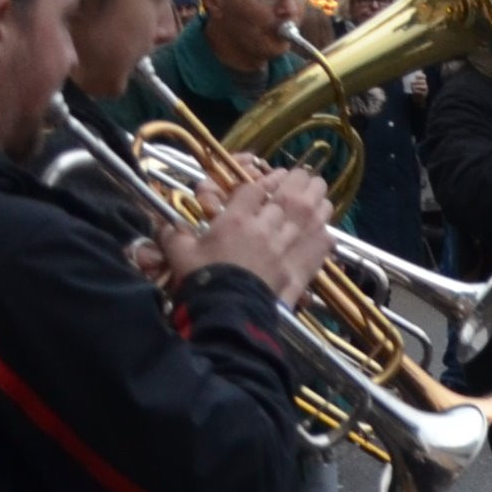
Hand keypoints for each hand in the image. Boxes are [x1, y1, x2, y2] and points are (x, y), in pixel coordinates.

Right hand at [161, 164, 331, 303]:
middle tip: (303, 177)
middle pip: (289, 195)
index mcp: (236, 220)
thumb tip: (164, 225)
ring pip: (310, 214)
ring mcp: (286, 246)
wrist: (226, 314)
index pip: (255, 189)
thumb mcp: (180, 255)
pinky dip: (325, 233)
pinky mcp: (300, 267)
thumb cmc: (202, 282)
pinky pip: (321, 243)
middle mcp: (265, 227)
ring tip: (319, 195)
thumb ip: (174, 235)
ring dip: (317, 202)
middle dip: (298, 183)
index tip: (274, 177)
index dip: (265, 180)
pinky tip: (327, 229)